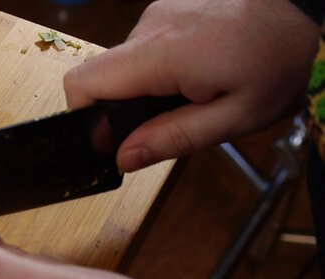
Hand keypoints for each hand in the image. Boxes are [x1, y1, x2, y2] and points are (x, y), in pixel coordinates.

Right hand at [63, 0, 318, 171]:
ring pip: (127, 62)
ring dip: (148, 86)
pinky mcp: (170, 6)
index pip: (83, 83)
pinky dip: (162, 65)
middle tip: (171, 120)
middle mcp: (150, 26)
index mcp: (161, 54)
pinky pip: (147, 45)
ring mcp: (160, 11)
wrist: (312, 12)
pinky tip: (200, 70)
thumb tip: (122, 158)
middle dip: (124, 106)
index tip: (115, 140)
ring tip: (196, 91)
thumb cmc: (280, 65)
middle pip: (104, 76)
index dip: (87, 117)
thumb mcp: (233, 118)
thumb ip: (172, 138)